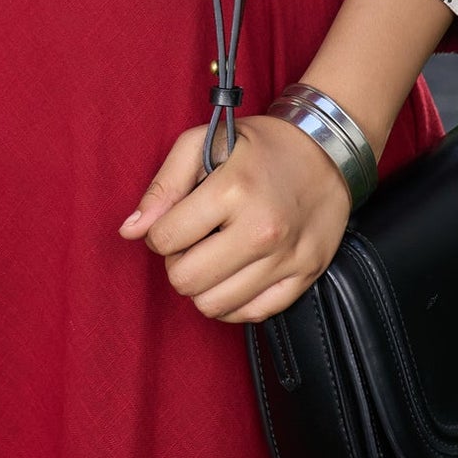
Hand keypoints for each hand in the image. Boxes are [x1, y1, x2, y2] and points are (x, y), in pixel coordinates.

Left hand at [116, 114, 352, 323]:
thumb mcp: (203, 142)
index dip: (159, 232)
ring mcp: (286, 258)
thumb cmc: (258, 147)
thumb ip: (163, 185)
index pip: (164, 240)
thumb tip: (131, 230)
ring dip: (204, 284)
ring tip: (216, 255)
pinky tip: (236, 273)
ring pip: (213, 306)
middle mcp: (261, 229)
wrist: (327, 151)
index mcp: (232, 191)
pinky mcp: (304, 277)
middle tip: (194, 240)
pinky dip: (233, 301)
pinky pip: (250, 315)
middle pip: (185, 281)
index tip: (175, 220)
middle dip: (178, 262)